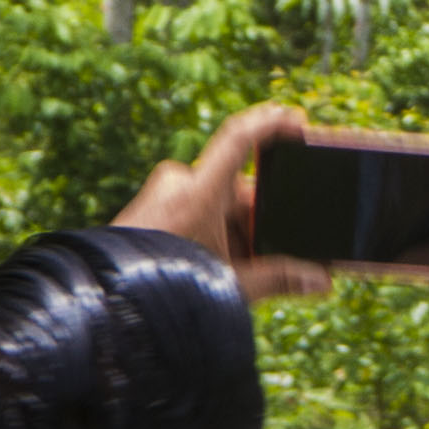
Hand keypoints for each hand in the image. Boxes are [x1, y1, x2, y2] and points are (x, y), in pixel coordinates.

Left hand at [113, 102, 336, 302]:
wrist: (107, 307)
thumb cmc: (165, 290)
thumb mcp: (229, 283)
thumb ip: (278, 279)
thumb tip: (321, 281)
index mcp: (198, 192)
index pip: (240, 138)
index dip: (271, 123)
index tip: (297, 121)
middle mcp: (178, 185)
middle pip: (234, 186)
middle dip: (258, 216)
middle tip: (273, 247)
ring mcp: (160, 196)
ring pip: (214, 202)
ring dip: (234, 230)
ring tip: (239, 269)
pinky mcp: (148, 209)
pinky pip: (192, 210)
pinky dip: (212, 232)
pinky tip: (215, 266)